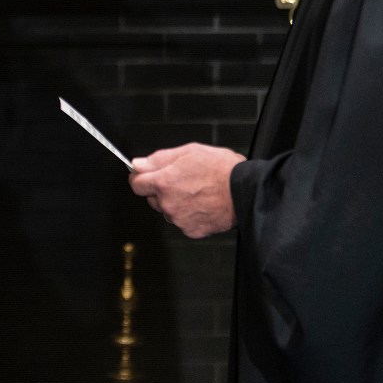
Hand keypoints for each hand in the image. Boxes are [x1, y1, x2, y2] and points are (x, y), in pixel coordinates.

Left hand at [129, 143, 245, 237]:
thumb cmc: (222, 169)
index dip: (140, 178)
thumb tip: (137, 164)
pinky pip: (183, 223)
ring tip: (196, 193)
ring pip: (167, 211)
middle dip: (161, 190)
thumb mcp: (188, 152)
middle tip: (182, 181)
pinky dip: (189, 216)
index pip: (136, 184)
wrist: (246, 191)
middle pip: (152, 198)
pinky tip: (202, 205)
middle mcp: (168, 203)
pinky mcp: (192, 231)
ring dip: (175, 204)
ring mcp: (179, 219)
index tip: (145, 176)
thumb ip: (158, 159)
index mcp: (163, 182)